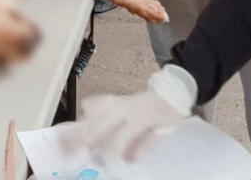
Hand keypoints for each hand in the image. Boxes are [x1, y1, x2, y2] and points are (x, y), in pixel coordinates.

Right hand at [69, 65, 196, 161]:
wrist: (170, 92)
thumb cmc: (168, 112)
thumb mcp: (163, 130)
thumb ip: (146, 145)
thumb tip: (131, 158)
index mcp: (140, 117)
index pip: (122, 135)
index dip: (115, 149)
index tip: (112, 159)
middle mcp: (126, 107)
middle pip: (102, 121)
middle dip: (92, 137)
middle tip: (85, 148)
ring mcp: (119, 101)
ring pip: (96, 108)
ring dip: (87, 123)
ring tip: (80, 135)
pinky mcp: (116, 98)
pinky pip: (97, 101)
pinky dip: (89, 109)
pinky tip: (86, 119)